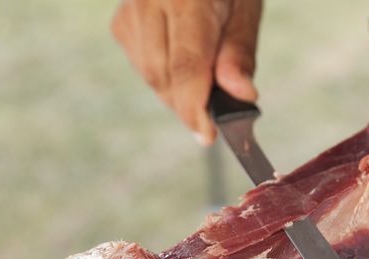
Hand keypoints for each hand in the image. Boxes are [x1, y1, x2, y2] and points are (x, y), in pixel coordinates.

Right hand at [112, 0, 262, 144]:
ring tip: (202, 80)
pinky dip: (163, 75)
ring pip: (149, 74)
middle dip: (189, 104)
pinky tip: (180, 60)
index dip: (195, 108)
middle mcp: (148, 1)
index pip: (185, 67)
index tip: (207, 135)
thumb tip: (241, 95)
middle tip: (212, 111)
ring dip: (176, 91)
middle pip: (163, 77)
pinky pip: (141, 64)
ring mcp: (130, 11)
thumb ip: (239, 51)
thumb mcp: (247, 5)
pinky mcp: (122, 22)